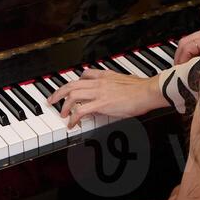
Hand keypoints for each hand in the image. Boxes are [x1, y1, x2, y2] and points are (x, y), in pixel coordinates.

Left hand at [49, 68, 166, 128]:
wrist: (148, 91)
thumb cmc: (141, 89)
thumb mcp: (124, 82)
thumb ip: (114, 86)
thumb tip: (110, 94)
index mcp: (105, 76)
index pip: (84, 75)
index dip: (74, 82)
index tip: (70, 89)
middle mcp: (99, 82)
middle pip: (71, 84)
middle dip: (58, 93)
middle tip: (52, 100)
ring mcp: (99, 92)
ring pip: (72, 95)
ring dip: (64, 106)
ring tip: (62, 114)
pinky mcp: (101, 104)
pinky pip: (81, 110)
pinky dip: (73, 118)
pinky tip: (72, 124)